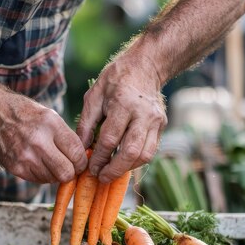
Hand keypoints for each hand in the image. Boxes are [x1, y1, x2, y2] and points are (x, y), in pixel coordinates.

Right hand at [0, 94, 86, 183]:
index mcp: (51, 125)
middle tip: (70, 166)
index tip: (80, 161)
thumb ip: (67, 137)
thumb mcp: (51, 116)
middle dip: (72, 172)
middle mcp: (38, 141)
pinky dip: (43, 174)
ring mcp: (25, 157)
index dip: (82, 161)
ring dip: (56, 174)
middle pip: (66, 172)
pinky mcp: (15, 168)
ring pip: (53, 179)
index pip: (77, 153)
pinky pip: (39, 180)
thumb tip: (84, 159)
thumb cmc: (27, 114)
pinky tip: (38, 162)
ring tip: (51, 161)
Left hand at [77, 58, 166, 182]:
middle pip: (131, 151)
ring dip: (128, 168)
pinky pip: (151, 150)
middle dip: (115, 169)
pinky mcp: (162, 126)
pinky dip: (137, 161)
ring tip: (112, 171)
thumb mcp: (94, 96)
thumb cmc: (115, 80)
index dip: (99, 158)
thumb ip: (86, 123)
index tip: (90, 168)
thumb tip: (82, 149)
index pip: (110, 139)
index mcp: (123, 104)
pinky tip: (124, 162)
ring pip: (145, 155)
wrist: (146, 66)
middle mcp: (143, 114)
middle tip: (102, 177)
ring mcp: (156, 121)